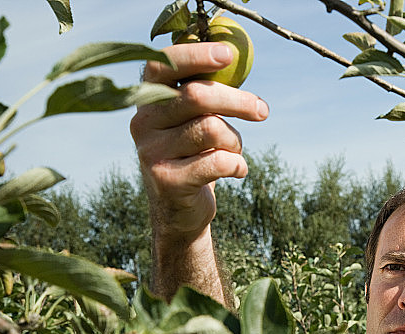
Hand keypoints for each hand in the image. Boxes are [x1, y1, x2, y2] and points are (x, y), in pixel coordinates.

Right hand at [130, 42, 268, 241]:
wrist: (180, 209)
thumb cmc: (195, 153)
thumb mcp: (195, 119)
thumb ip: (205, 89)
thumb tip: (234, 53)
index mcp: (147, 99)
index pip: (163, 65)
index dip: (196, 55)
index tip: (229, 54)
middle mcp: (142, 122)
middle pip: (197, 96)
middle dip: (238, 101)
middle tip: (262, 111)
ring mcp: (151, 152)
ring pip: (212, 129)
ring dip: (235, 141)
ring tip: (234, 152)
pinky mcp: (166, 180)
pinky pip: (218, 162)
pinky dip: (237, 165)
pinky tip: (237, 171)